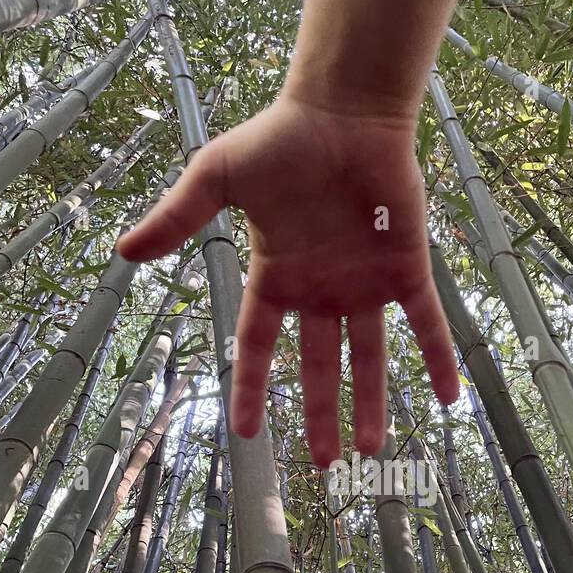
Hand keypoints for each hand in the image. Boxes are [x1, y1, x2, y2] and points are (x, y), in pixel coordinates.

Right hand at [117, 92, 459, 466]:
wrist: (344, 109)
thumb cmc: (279, 139)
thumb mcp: (216, 178)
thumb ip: (177, 218)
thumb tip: (122, 251)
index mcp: (277, 278)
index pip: (257, 346)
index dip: (250, 387)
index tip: (246, 433)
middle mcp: (322, 291)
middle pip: (318, 367)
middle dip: (321, 414)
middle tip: (327, 463)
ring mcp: (365, 284)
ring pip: (370, 357)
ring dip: (373, 402)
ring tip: (373, 449)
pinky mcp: (407, 268)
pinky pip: (427, 322)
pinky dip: (439, 357)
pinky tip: (449, 397)